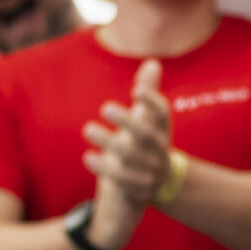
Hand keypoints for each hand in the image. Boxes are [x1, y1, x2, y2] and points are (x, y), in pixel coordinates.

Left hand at [83, 60, 171, 206]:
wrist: (159, 183)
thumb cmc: (147, 141)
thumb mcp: (150, 119)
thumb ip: (149, 92)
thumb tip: (152, 62)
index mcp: (162, 129)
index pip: (163, 113)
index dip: (152, 102)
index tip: (136, 90)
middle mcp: (159, 148)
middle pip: (146, 135)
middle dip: (127, 121)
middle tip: (105, 107)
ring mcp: (150, 169)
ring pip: (131, 157)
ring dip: (109, 142)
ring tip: (88, 128)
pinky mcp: (138, 187)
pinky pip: (122, 179)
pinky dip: (104, 168)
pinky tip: (87, 156)